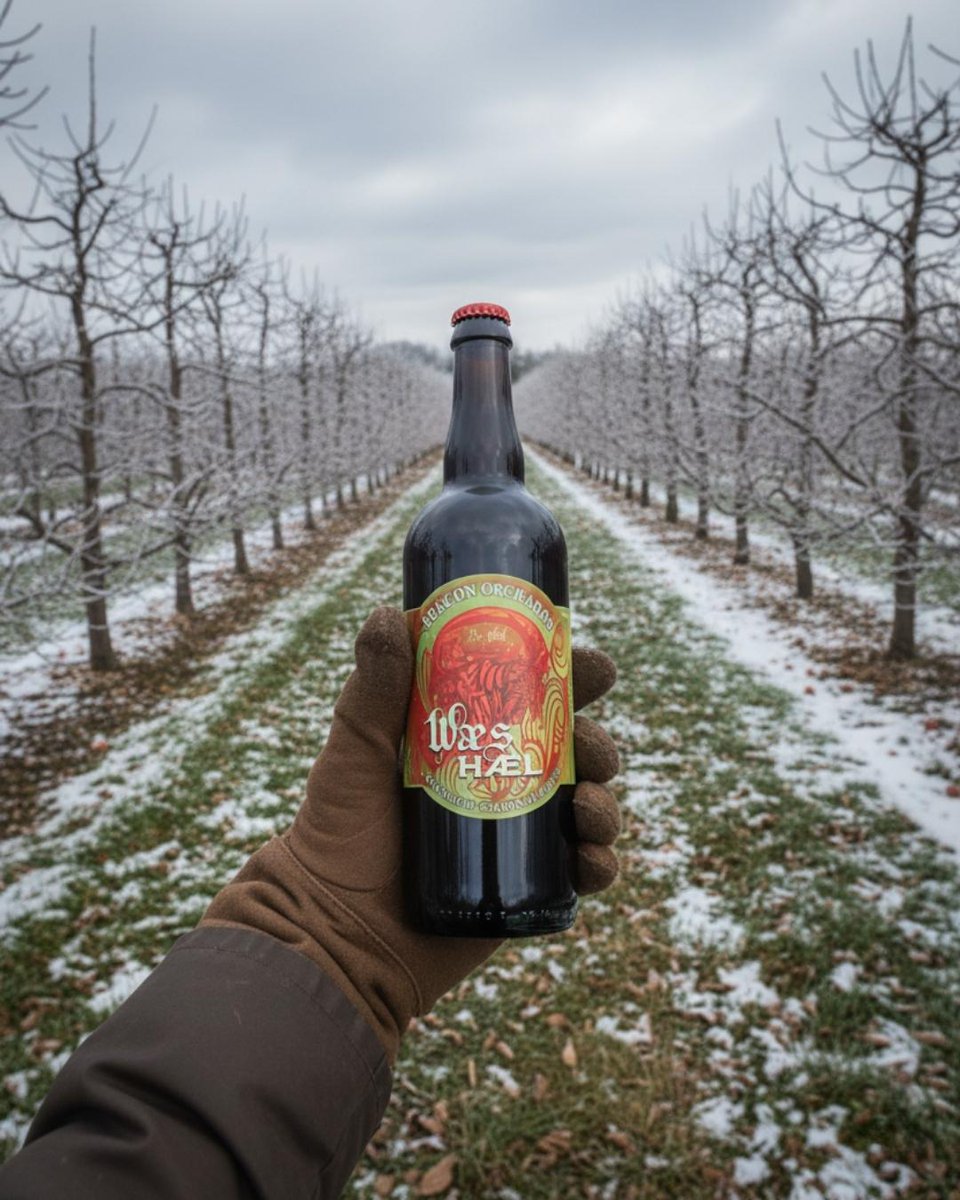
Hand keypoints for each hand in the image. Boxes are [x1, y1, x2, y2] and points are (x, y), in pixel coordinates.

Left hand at [202, 607, 620, 1061]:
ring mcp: (518, 838)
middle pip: (573, 751)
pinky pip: (581, 873)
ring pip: (588, 807)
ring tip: (589, 808)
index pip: (533, 698)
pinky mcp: (526, 889)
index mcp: (471, 740)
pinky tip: (592, 859)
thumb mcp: (354, 750)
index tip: (592, 664)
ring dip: (607, 802)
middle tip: (590, 746)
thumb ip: (371, 688)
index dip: (571, 678)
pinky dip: (600, 864)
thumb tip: (387, 612)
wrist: (332, 931)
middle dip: (598, 742)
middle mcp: (502, 783)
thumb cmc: (336, 835)